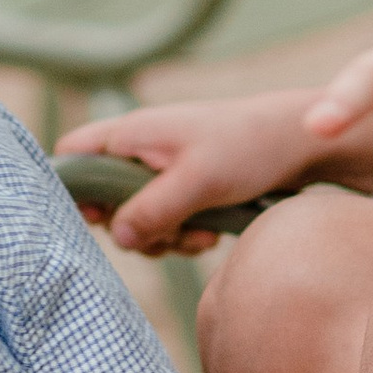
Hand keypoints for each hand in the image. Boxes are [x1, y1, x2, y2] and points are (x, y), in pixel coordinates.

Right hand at [57, 90, 362, 253]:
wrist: (300, 144)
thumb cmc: (249, 147)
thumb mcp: (198, 180)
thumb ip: (153, 209)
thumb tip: (119, 238)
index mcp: (131, 134)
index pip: (72, 155)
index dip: (73, 189)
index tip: (99, 218)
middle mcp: (140, 150)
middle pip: (104, 201)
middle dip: (132, 227)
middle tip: (165, 232)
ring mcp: (162, 171)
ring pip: (136, 219)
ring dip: (163, 237)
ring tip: (199, 234)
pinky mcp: (184, 190)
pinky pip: (166, 223)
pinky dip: (183, 235)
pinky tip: (211, 234)